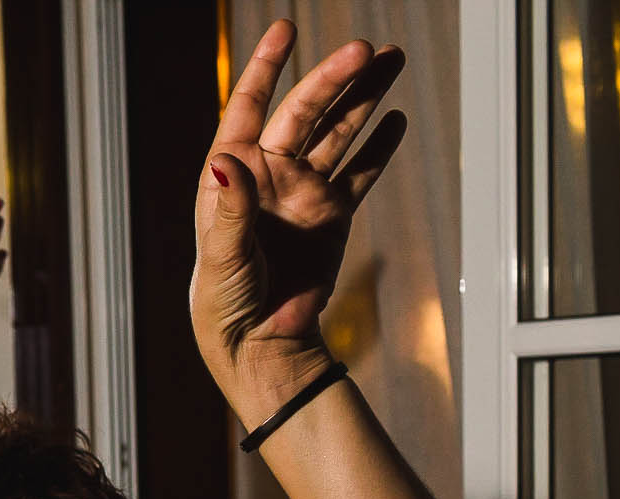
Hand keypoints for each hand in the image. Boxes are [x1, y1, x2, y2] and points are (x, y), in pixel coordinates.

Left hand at [192, 21, 405, 419]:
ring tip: (391, 60)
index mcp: (231, 179)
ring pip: (338, 133)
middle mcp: (269, 177)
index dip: (265, 69)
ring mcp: (303, 194)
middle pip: (304, 113)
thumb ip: (228, 211)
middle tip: (365, 49)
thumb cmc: (224, 307)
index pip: (248, 109)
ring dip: (363, 98)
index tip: (285, 30)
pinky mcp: (333, 217)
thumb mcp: (222, 260)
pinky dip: (379, 148)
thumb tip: (225, 162)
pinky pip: (361, 173)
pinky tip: (397, 119)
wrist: (260, 345)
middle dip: (333, 80)